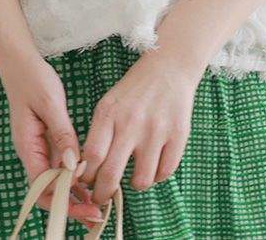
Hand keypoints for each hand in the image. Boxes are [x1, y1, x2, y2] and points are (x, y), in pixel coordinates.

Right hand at [0, 54, 104, 229]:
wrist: (20, 63)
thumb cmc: (33, 80)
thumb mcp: (51, 104)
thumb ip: (62, 134)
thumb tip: (72, 165)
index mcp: (27, 146)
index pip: (43, 187)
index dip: (65, 202)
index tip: (87, 207)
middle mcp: (31, 152)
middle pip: (48, 190)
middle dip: (71, 204)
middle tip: (97, 212)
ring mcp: (38, 147)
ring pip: (55, 179)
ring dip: (74, 191)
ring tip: (99, 199)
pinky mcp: (46, 139)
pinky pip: (59, 163)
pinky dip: (74, 173)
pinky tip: (91, 175)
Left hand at [78, 49, 200, 207]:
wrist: (169, 68)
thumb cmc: (134, 90)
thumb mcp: (108, 104)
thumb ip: (99, 134)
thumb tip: (88, 170)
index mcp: (109, 113)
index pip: (92, 156)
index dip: (86, 177)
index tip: (87, 183)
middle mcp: (132, 123)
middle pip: (112, 174)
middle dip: (104, 193)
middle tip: (103, 197)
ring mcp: (156, 130)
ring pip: (141, 180)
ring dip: (134, 185)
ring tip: (133, 177)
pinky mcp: (178, 135)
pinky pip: (165, 172)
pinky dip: (157, 176)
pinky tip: (153, 166)